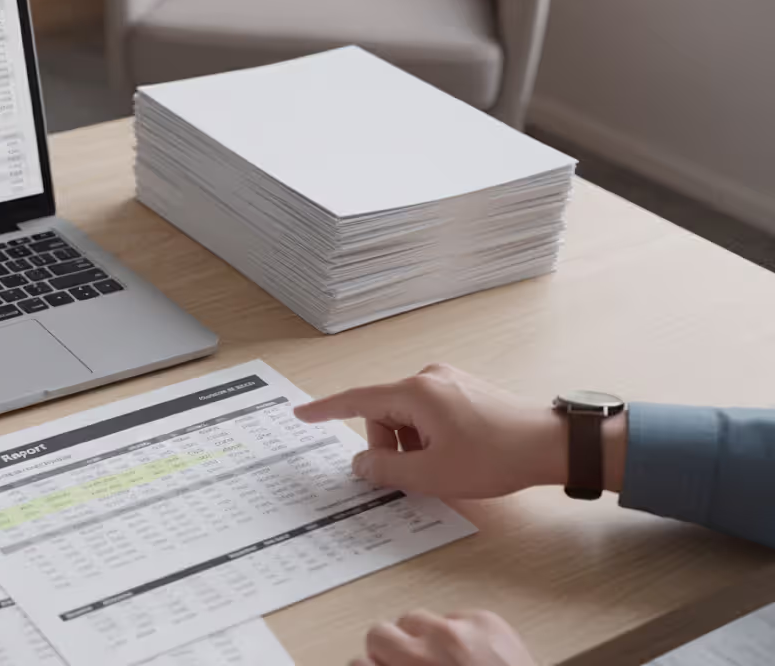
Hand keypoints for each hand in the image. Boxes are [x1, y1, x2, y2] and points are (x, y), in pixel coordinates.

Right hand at [294, 364, 573, 498]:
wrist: (551, 445)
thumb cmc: (495, 456)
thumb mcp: (431, 474)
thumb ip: (385, 470)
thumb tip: (360, 465)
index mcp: (415, 392)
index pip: (357, 400)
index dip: (326, 410)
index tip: (302, 413)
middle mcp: (428, 377)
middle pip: (383, 414)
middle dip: (390, 447)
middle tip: (415, 475)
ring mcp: (447, 381)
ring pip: (406, 417)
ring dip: (412, 445)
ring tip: (442, 466)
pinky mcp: (463, 390)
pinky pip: (427, 413)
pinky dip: (428, 437)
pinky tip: (453, 455)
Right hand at [350, 609, 538, 665]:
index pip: (359, 662)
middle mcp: (428, 651)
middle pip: (380, 632)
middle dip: (390, 650)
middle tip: (409, 665)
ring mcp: (458, 631)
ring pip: (415, 618)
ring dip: (423, 638)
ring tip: (443, 660)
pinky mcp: (487, 620)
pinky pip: (454, 616)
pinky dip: (458, 633)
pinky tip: (472, 657)